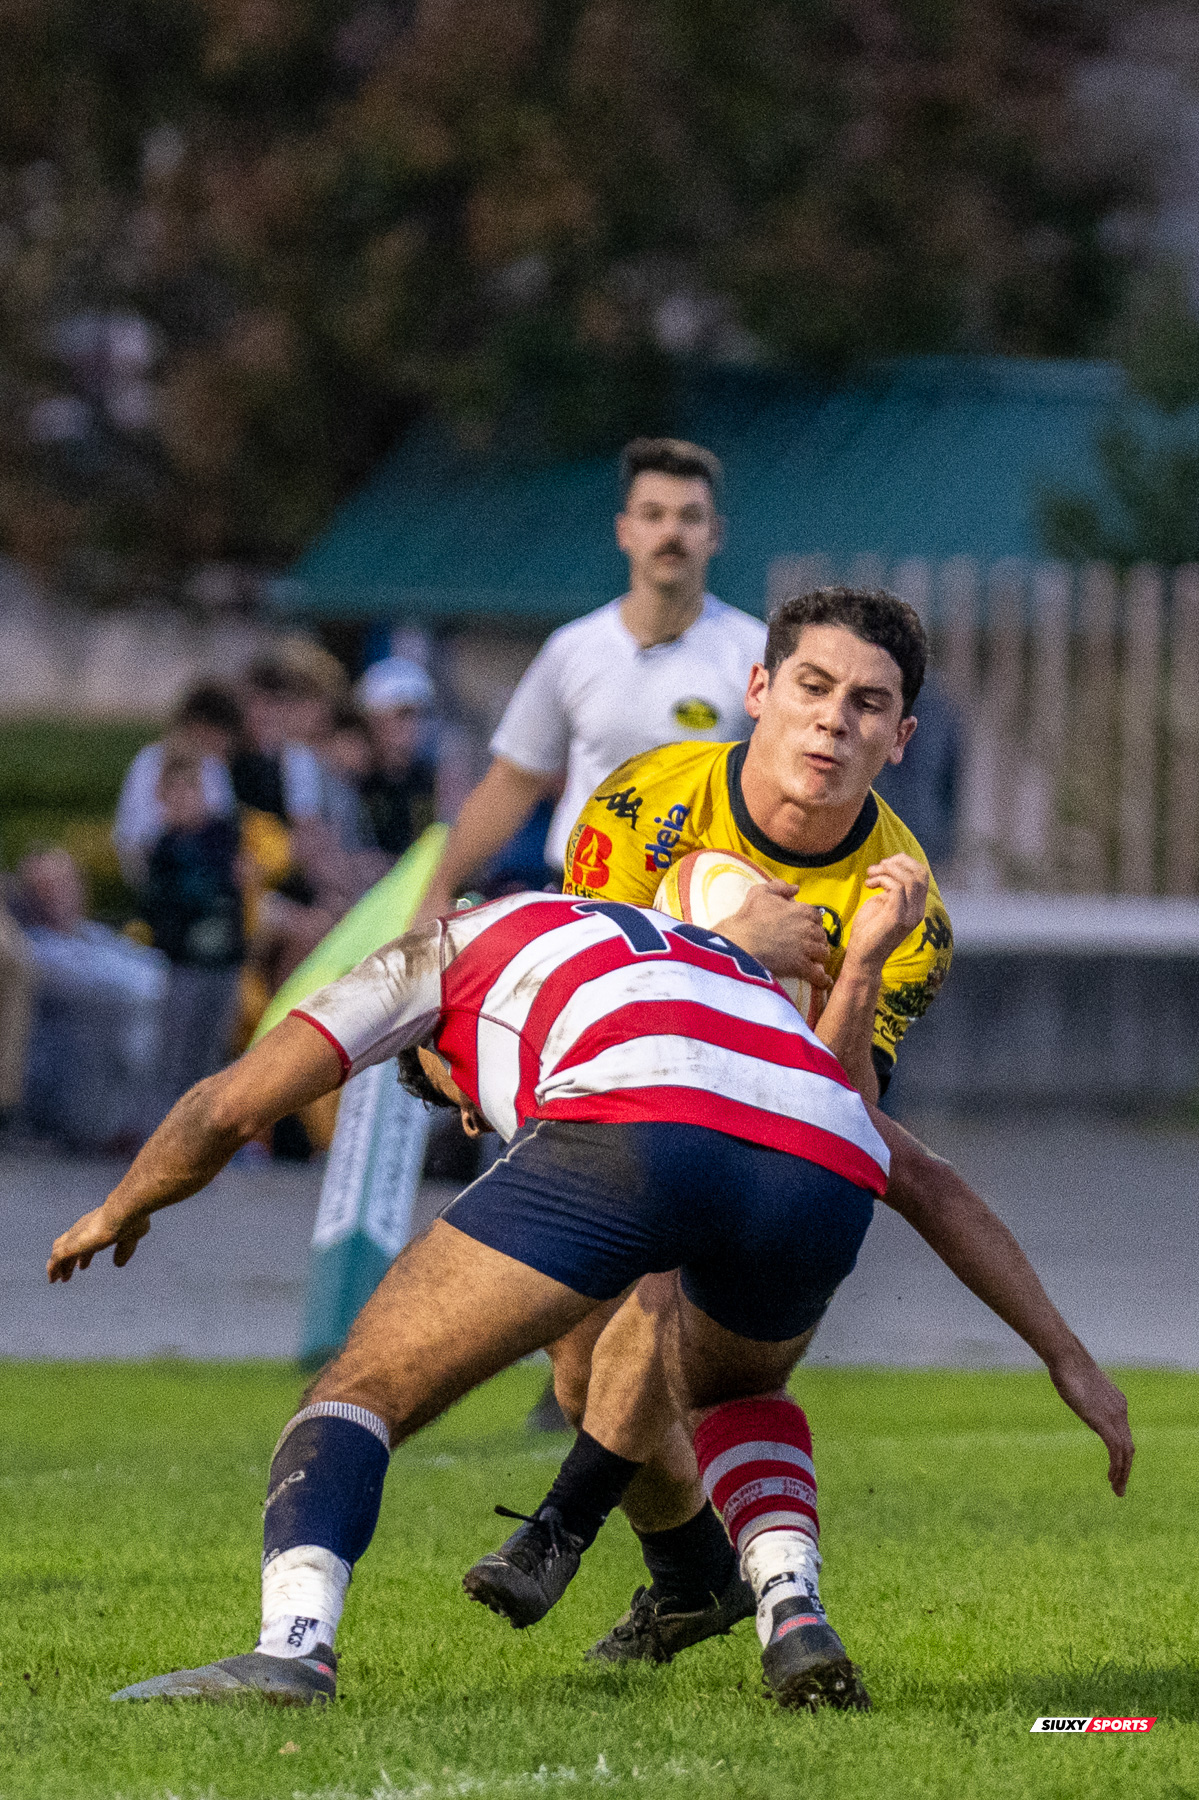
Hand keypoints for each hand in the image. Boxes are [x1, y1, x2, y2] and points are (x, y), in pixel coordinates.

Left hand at [47, 1205, 150, 1283]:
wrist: (123, 1214)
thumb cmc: (131, 1221)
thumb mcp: (130, 1238)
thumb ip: (124, 1251)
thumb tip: (118, 1264)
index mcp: (98, 1226)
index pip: (86, 1242)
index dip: (85, 1256)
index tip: (83, 1266)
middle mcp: (83, 1230)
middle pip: (70, 1246)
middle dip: (69, 1262)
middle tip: (67, 1275)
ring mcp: (75, 1237)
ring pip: (59, 1252)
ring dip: (58, 1267)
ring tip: (55, 1279)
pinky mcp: (71, 1246)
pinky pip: (56, 1259)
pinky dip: (53, 1269)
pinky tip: (52, 1279)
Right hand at [716, 881, 831, 989]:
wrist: (739, 943)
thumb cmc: (748, 918)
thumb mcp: (760, 893)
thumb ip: (779, 886)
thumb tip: (796, 888)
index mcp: (802, 910)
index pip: (817, 917)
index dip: (812, 923)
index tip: (805, 929)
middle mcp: (808, 929)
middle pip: (822, 936)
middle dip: (816, 940)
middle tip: (808, 946)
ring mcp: (806, 949)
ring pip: (823, 954)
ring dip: (819, 957)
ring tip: (813, 961)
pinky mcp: (801, 967)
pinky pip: (819, 974)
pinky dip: (822, 979)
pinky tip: (823, 981)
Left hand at [845, 855, 928, 970]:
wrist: (863, 958)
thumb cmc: (868, 931)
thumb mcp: (882, 904)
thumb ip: (890, 890)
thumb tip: (888, 870)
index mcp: (916, 907)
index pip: (922, 875)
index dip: (905, 862)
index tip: (884, 863)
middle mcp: (917, 911)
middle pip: (920, 873)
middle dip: (898, 862)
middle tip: (876, 866)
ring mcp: (910, 915)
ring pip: (910, 879)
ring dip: (887, 869)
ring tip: (870, 874)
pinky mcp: (897, 918)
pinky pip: (897, 888)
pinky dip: (882, 880)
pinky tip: (869, 885)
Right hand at [1048, 1347, 1133, 1496]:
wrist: (1067, 1357)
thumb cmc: (1067, 1367)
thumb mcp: (1080, 1386)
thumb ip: (1084, 1397)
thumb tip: (1076, 1395)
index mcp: (1117, 1403)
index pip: (1124, 1435)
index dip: (1122, 1455)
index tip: (1114, 1470)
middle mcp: (1121, 1411)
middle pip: (1129, 1447)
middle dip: (1126, 1469)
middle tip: (1118, 1488)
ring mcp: (1115, 1416)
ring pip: (1126, 1452)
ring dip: (1123, 1473)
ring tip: (1117, 1490)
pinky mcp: (1105, 1421)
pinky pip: (1117, 1450)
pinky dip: (1117, 1467)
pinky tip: (1111, 1478)